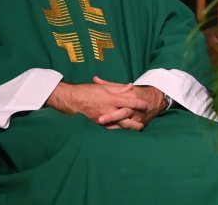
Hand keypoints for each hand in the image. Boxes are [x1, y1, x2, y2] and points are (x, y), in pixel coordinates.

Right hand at [44, 78, 162, 130]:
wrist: (71, 100)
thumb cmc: (87, 91)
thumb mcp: (104, 86)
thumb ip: (118, 88)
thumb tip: (130, 86)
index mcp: (112, 99)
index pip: (130, 102)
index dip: (139, 104)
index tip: (146, 105)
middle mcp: (109, 110)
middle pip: (126, 116)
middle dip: (135, 120)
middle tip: (143, 123)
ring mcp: (103, 118)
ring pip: (119, 125)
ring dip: (128, 127)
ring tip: (136, 129)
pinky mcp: (97, 124)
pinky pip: (109, 128)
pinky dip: (117, 130)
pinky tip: (122, 131)